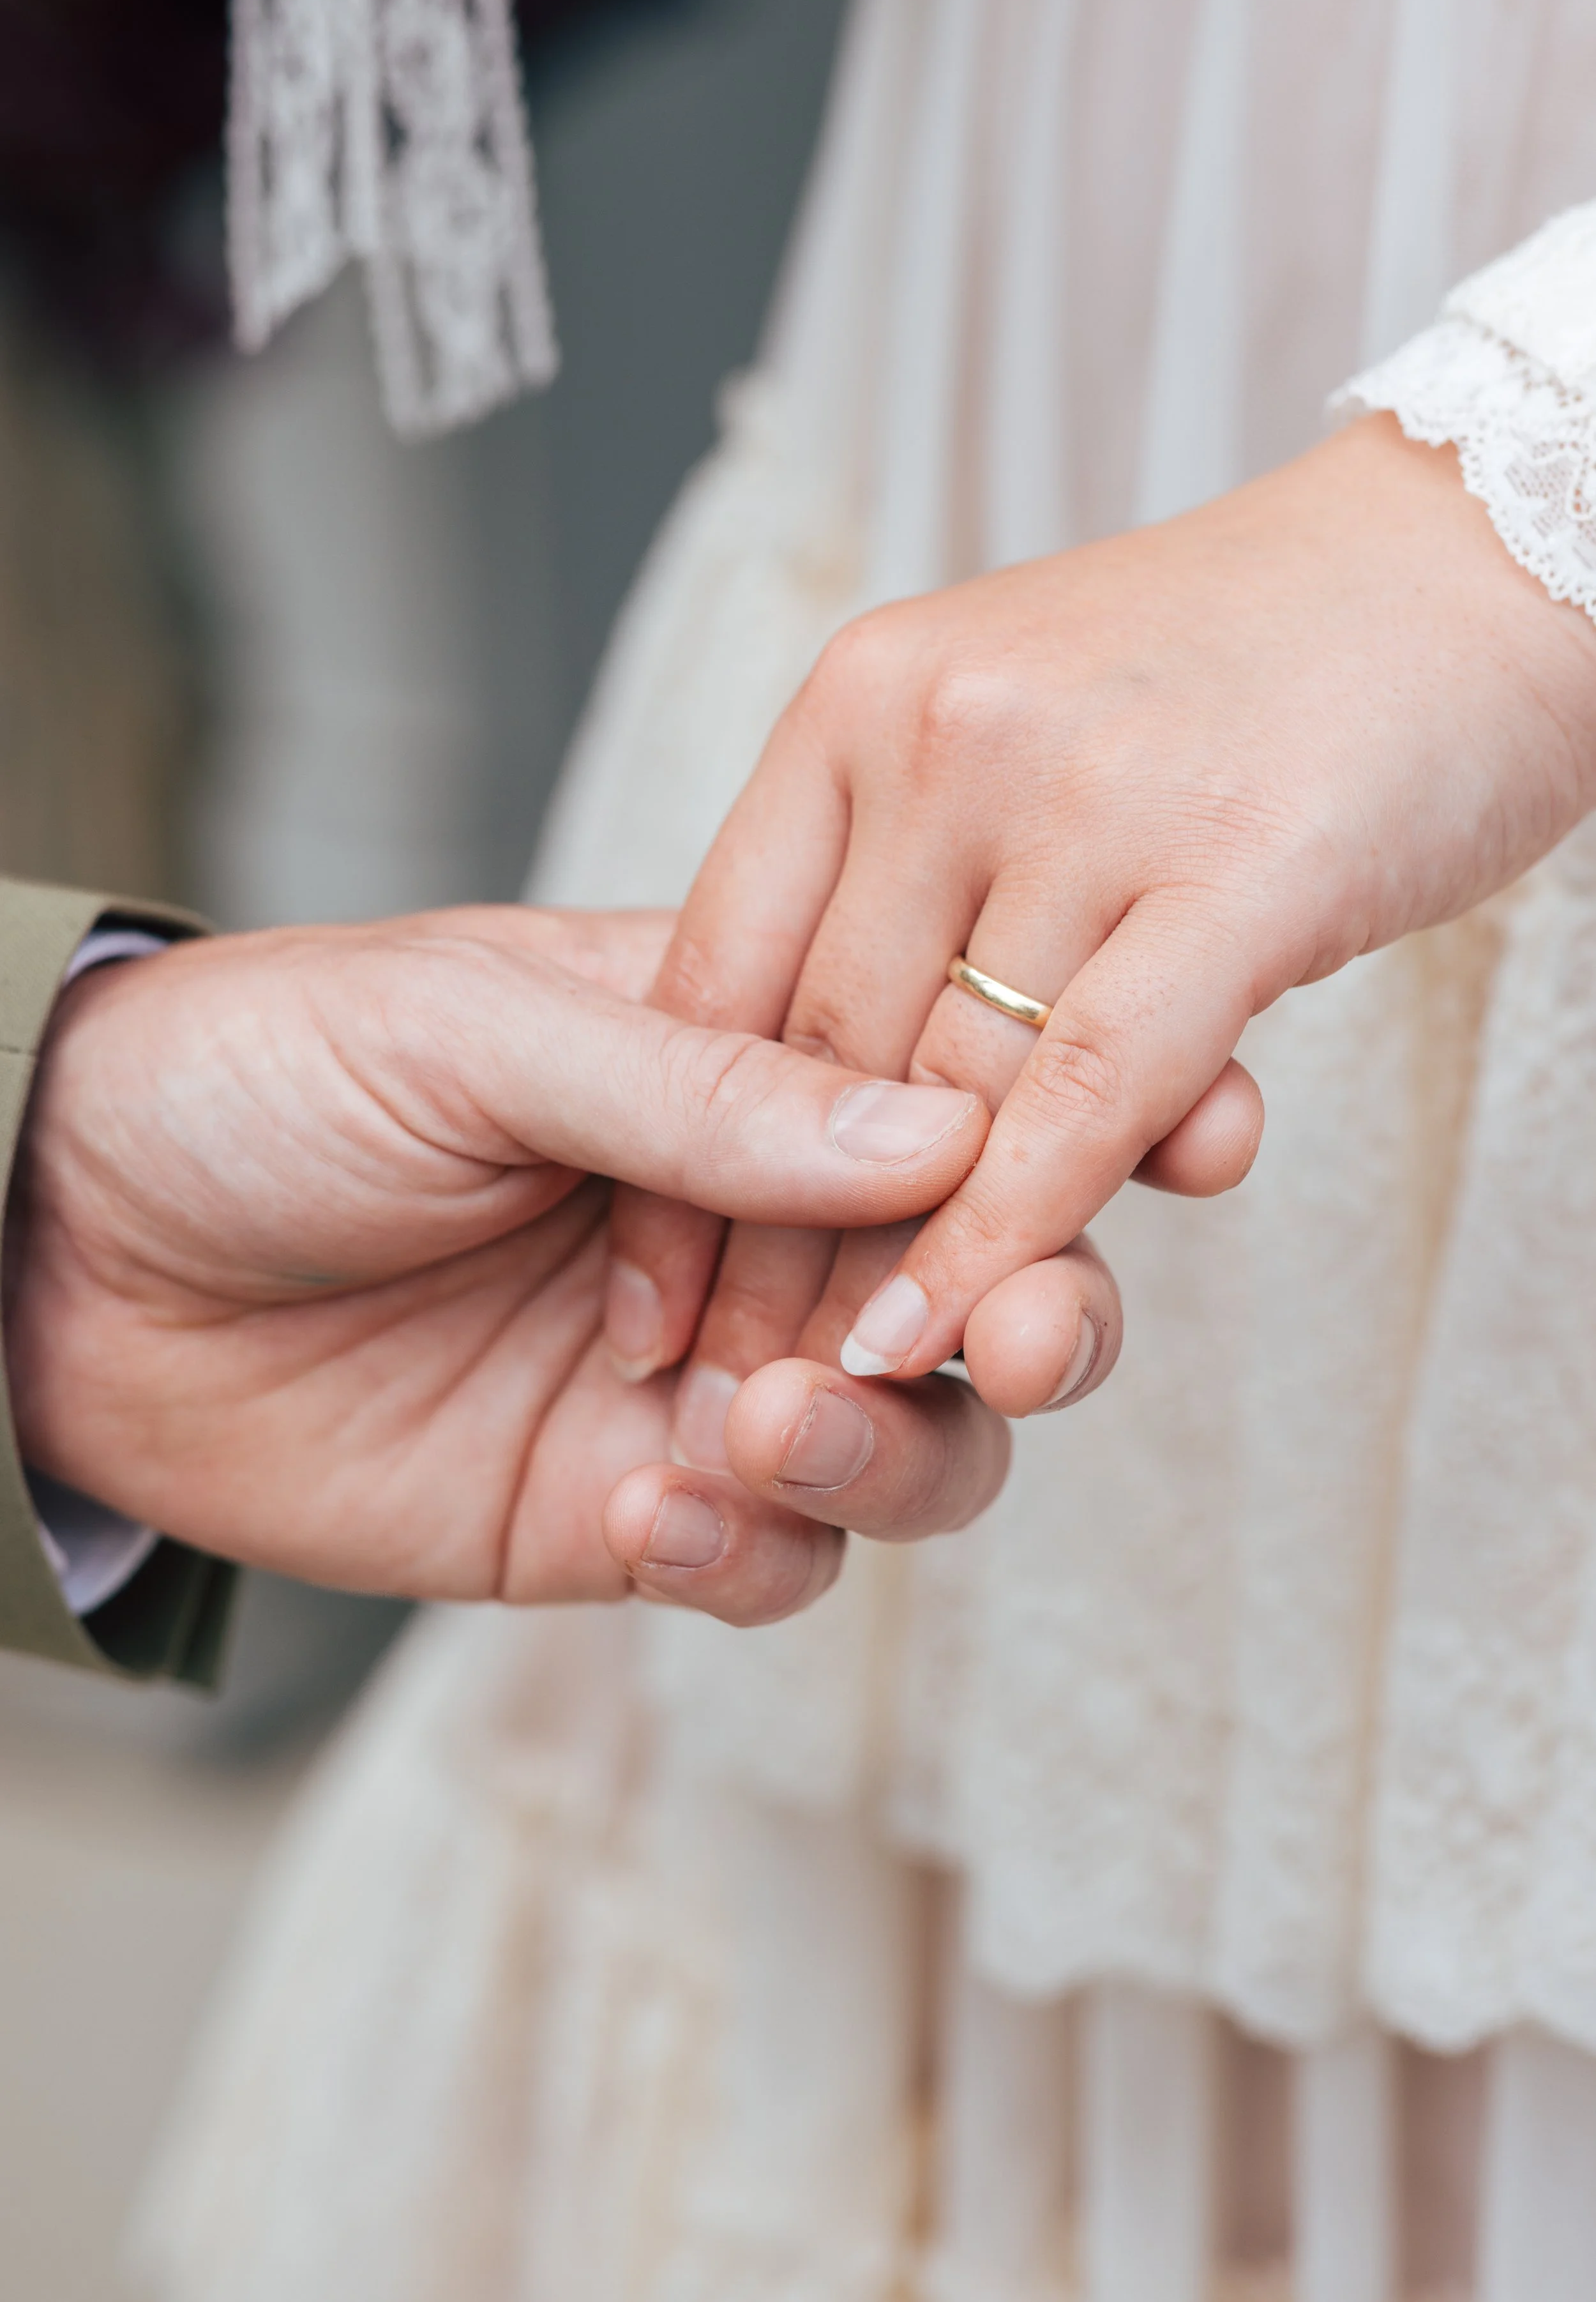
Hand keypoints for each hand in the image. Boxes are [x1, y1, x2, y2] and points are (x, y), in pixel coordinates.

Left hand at [4, 906, 1025, 1616]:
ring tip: (769, 1428)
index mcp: (744, 1060)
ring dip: (891, 1449)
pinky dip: (747, 1553)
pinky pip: (765, 1561)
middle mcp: (756, 1222)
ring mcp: (702, 1376)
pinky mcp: (626, 1509)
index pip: (962, 1093)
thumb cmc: (265, 1078)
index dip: (1067, 1131)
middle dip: (1040, 1318)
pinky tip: (646, 1512)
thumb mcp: (471, 1031)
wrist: (74, 1254)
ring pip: (914, 1443)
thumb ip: (697, 1089)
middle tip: (1021, 1343)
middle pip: (982, 1287)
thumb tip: (936, 1136)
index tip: (1164, 1153)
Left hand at [607, 415, 1595, 1409]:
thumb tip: (820, 1108)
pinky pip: (1089, 1091)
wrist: (1469, 553)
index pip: (719, 969)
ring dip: (870, 1274)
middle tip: (719, 1400)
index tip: (641, 1302)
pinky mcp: (1238, 864)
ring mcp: (1087, 793)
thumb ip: (899, 891)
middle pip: (814, 1055)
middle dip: (757, 1254)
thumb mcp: (1004, 739)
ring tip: (816, 1407)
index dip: (671, 1157)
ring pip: (942, 1092)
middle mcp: (943, 733)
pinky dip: (1008, 1235)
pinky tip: (954, 1344)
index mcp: (864, 701)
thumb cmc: (1237, 669)